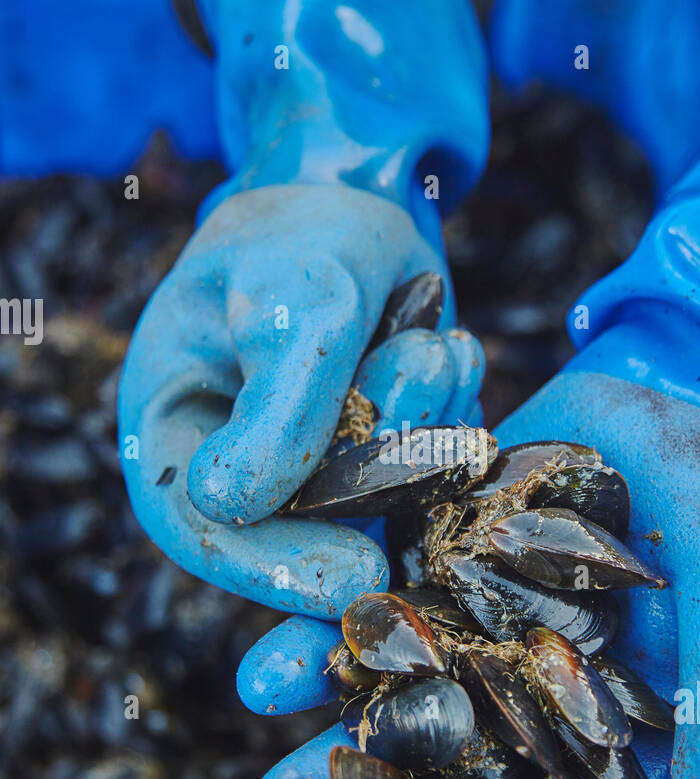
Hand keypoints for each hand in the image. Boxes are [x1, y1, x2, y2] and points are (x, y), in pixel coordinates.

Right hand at [118, 183, 484, 686]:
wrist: (358, 201)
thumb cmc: (301, 236)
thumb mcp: (293, 299)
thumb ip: (279, 401)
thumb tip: (232, 504)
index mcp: (172, 426)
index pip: (197, 528)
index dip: (270, 567)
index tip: (354, 578)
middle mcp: (237, 461)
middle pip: (304, 526)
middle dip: (379, 456)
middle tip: (423, 362)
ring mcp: (313, 467)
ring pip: (381, 498)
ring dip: (421, 411)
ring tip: (421, 331)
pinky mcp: (377, 458)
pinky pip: (428, 468)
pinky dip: (447, 408)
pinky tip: (437, 341)